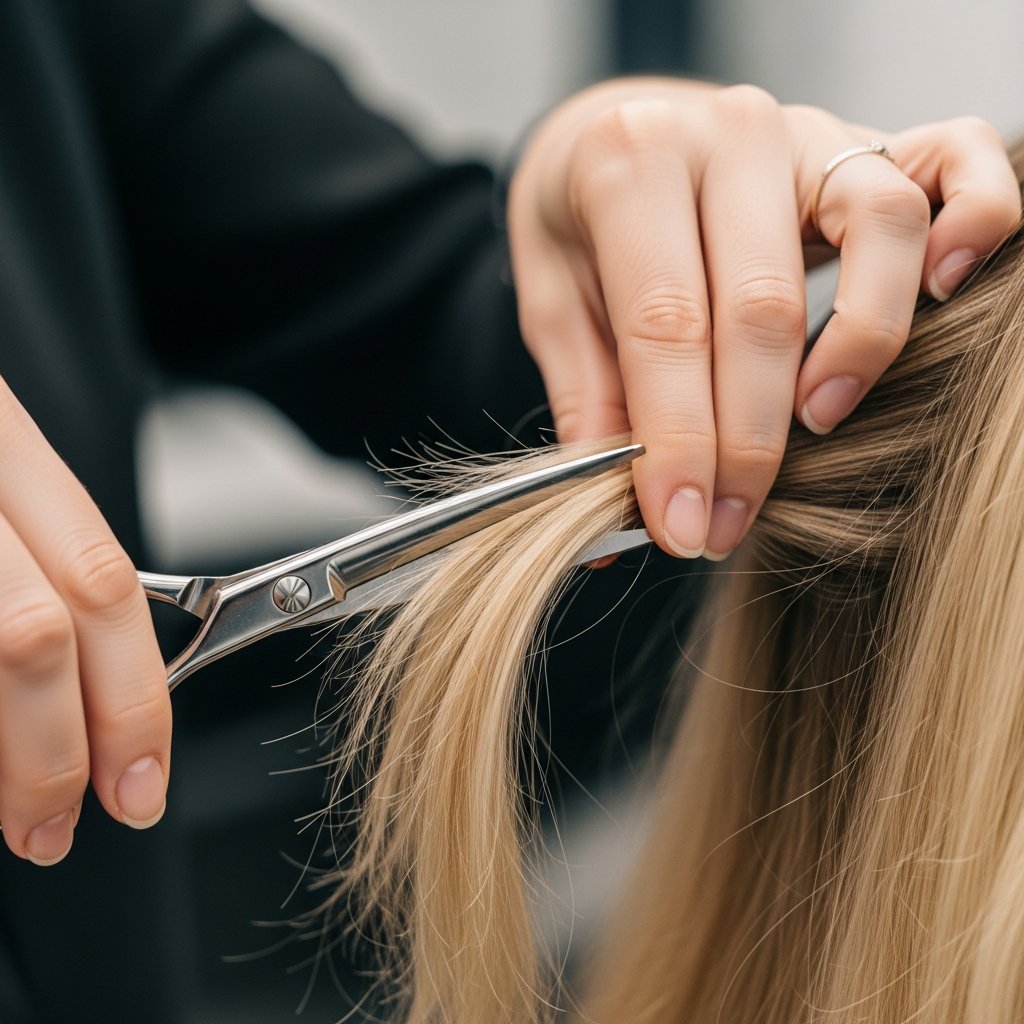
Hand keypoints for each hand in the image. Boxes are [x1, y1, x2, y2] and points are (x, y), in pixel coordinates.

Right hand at [0, 380, 170, 864]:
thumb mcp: (0, 487)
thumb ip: (43, 573)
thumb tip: (96, 702)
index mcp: (7, 448)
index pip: (102, 583)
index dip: (132, 695)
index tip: (142, 776)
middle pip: (33, 634)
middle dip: (58, 751)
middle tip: (66, 823)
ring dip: (1, 760)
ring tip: (17, 815)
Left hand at [508, 80, 1019, 558]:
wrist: (614, 135)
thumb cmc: (582, 223)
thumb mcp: (555, 302)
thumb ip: (589, 394)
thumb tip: (616, 507)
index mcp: (630, 162)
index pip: (666, 323)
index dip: (679, 440)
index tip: (682, 526)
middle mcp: (728, 133)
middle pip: (762, 303)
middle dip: (749, 439)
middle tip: (728, 523)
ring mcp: (808, 129)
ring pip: (877, 230)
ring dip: (859, 349)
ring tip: (820, 422)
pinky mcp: (868, 140)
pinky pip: (957, 160)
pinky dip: (971, 225)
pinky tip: (942, 295)